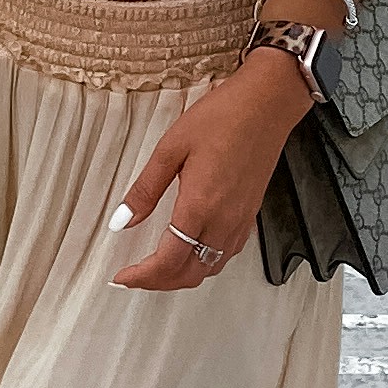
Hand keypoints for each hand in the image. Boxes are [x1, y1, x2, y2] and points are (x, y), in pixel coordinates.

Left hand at [112, 50, 313, 292]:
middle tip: (135, 276)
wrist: (267, 104)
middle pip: (190, 274)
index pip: (167, 262)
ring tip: (158, 268)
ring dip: (182, 276)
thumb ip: (145, 189)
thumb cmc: (223, 117)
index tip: (122, 277)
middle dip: (158, 283)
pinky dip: (204, 263)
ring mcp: (240, 221)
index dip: (142, 277)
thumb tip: (121, 221)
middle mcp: (223, 221)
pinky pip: (227, 254)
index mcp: (199, 207)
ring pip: (210, 269)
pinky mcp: (250, 215)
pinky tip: (192, 249)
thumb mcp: (171, 148)